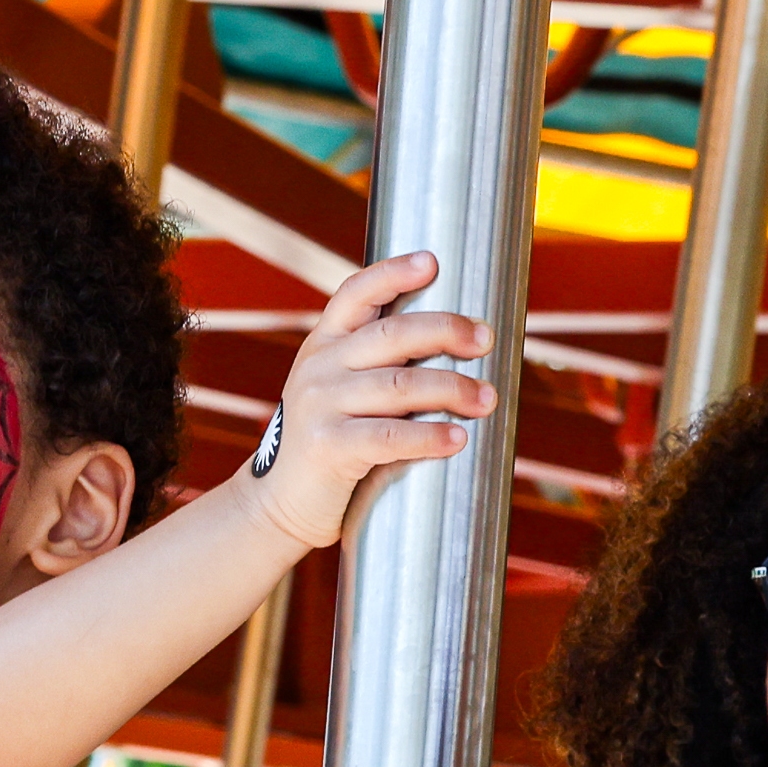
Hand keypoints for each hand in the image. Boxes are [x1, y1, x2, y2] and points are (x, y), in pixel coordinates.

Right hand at [249, 252, 497, 551]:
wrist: (280, 504)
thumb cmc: (330, 445)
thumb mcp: (338, 392)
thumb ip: (376, 368)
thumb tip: (455, 351)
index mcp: (324, 343)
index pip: (357, 292)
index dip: (394, 273)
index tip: (431, 262)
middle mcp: (319, 366)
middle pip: (393, 334)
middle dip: (446, 332)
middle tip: (485, 340)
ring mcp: (320, 405)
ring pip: (400, 386)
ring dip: (452, 389)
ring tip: (487, 400)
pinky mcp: (328, 447)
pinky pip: (389, 437)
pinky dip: (429, 437)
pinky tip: (457, 438)